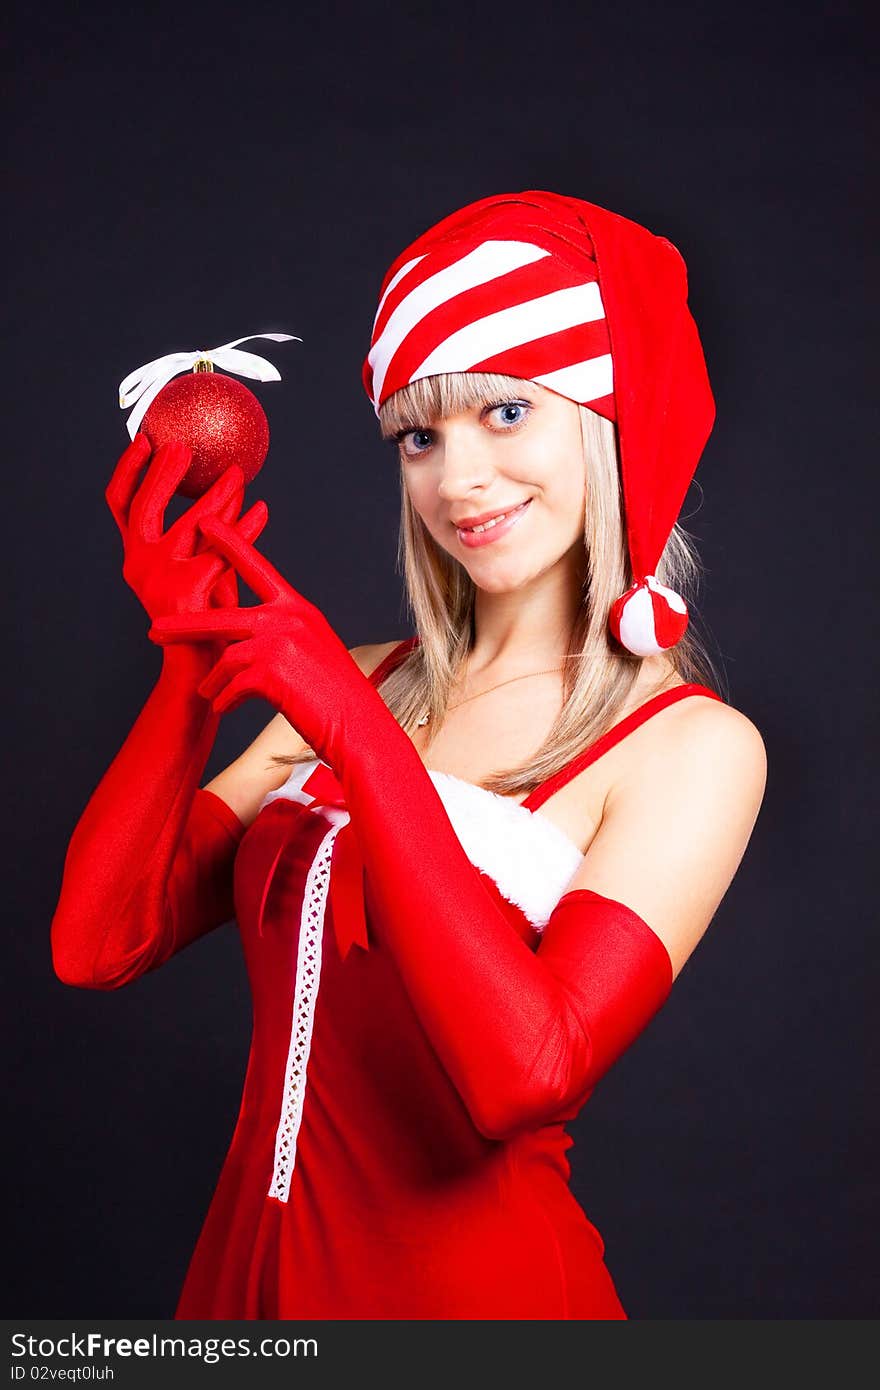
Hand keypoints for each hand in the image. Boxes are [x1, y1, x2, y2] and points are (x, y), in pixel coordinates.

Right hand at [105, 434, 268, 631]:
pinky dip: (244, 527)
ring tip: (238, 474)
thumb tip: (232, 484)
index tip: (143, 437)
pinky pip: (221, 548)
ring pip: (189, 523)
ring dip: (217, 494)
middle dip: (162, 473)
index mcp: (136, 557)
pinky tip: (262, 510)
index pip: (120, 504)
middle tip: (184, 446)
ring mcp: (159, 579)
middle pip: (144, 507)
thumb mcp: (204, 567)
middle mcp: (139, 565)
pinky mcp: (186, 590)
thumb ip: (209, 530)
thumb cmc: (207, 619)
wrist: (203, 672)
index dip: (128, 469)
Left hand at [147, 514, 374, 765]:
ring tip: (208, 694)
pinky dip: (225, 700)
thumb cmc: (336, 694)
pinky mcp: (269, 672)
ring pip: (225, 660)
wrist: (357, 724)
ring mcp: (278, 643)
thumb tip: (244, 646)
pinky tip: (224, 709)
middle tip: (154, 631)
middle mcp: (287, 618)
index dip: (230, 543)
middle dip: (184, 627)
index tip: (205, 522)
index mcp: (298, 608)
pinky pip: (232, 686)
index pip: (257, 567)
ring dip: (214, 682)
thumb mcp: (314, 650)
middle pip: (222, 618)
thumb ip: (282, 636)